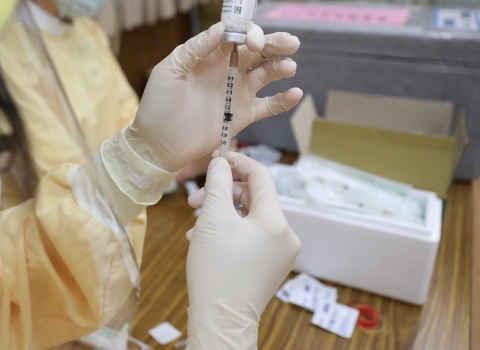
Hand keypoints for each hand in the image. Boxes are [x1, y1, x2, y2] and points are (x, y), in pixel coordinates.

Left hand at [125, 22, 301, 171]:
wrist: (157, 144)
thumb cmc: (158, 104)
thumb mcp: (170, 70)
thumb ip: (195, 48)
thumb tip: (221, 29)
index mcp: (211, 55)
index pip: (237, 36)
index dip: (249, 33)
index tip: (252, 40)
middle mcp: (228, 69)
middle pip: (258, 51)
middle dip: (276, 44)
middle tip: (290, 43)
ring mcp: (238, 91)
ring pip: (268, 73)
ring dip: (281, 67)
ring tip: (288, 67)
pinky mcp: (244, 115)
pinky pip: (270, 106)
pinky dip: (284, 100)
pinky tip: (295, 93)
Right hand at [185, 153, 299, 348]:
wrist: (221, 320)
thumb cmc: (216, 270)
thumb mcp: (212, 219)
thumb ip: (217, 184)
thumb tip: (220, 162)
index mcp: (277, 222)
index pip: (261, 176)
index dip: (237, 162)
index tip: (216, 158)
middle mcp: (285, 236)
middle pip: (253, 198)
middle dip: (222, 194)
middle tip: (193, 200)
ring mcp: (279, 254)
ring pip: (249, 219)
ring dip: (221, 214)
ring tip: (194, 225)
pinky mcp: (269, 267)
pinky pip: (250, 237)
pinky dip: (228, 232)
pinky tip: (204, 240)